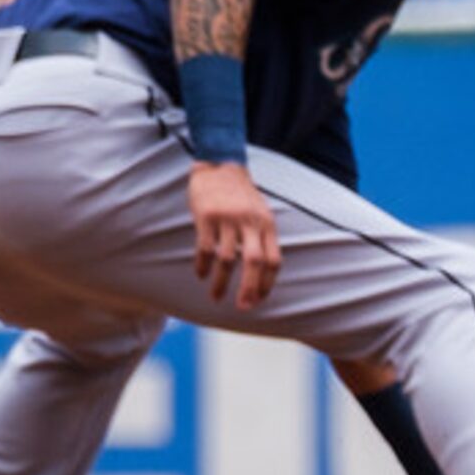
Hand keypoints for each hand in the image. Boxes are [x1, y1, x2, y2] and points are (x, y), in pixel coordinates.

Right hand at [189, 160, 279, 306]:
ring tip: (216, 297)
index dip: (267, 283)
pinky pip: (205, 247)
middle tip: (243, 308)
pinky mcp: (206, 216)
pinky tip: (201, 275)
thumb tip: (263, 272)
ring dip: (221, 282)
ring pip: (227, 259)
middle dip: (249, 289)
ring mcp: (227, 219)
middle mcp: (250, 222)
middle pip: (254, 262)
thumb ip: (263, 238)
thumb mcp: (260, 213)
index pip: (273, 260)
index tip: (259, 299)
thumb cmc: (240, 195)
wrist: (219, 166)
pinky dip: (203, 265)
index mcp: (267, 224)